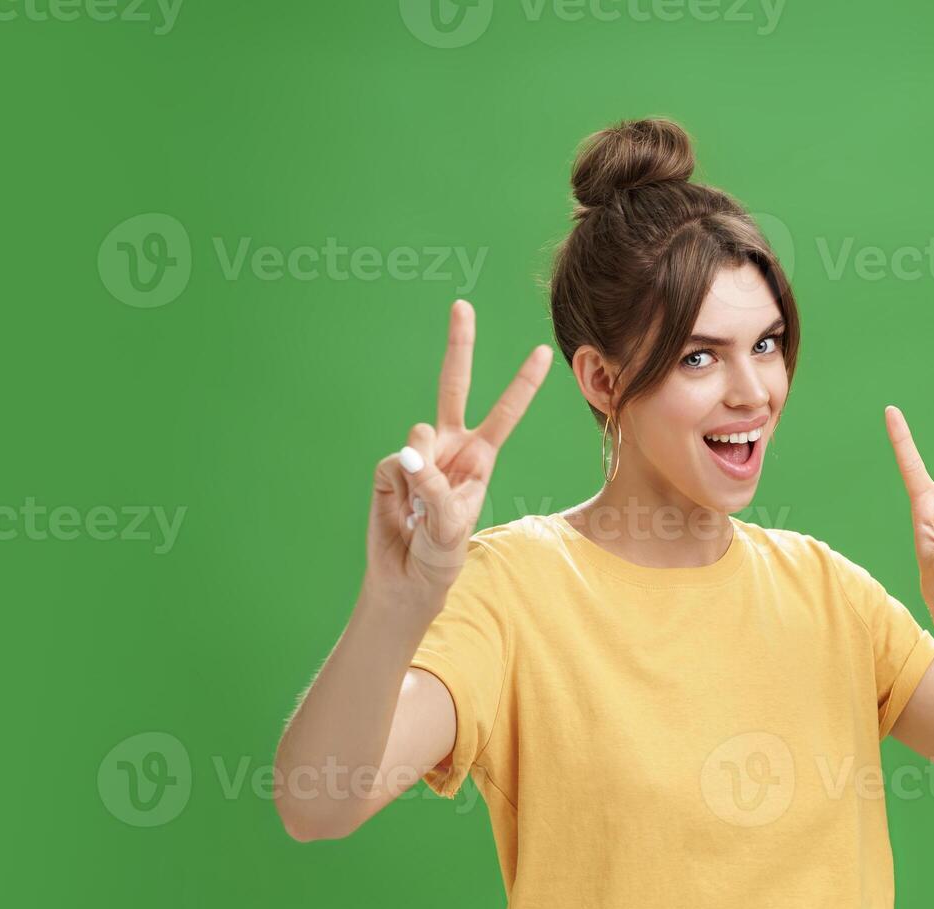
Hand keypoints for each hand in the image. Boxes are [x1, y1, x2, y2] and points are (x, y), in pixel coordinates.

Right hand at [368, 300, 552, 605]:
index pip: (505, 412)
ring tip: (423, 514)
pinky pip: (394, 465)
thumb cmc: (441, 552)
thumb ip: (432, 485)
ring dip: (422, 476)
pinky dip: (400, 491)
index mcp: (480, 456)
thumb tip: (407, 449)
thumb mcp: (450, 524)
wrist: (408, 577)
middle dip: (458, 345)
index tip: (544, 352)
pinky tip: (403, 513)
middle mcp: (451, 446)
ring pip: (419, 437)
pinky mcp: (390, 467)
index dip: (522, 383)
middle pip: (454, 386)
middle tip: (462, 305)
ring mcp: (419, 453)